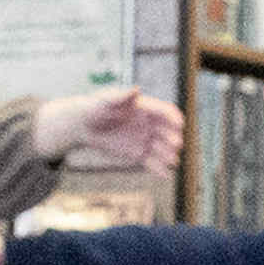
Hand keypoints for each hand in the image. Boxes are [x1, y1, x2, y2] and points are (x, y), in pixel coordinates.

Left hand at [34, 85, 182, 171]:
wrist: (84, 126)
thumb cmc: (95, 108)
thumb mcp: (106, 100)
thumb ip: (122, 96)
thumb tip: (136, 89)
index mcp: (146, 108)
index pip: (166, 112)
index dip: (174, 118)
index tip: (179, 125)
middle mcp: (149, 125)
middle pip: (168, 132)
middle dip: (174, 138)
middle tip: (175, 145)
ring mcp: (145, 140)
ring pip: (163, 149)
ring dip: (169, 155)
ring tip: (173, 161)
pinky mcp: (138, 154)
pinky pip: (152, 163)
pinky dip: (160, 169)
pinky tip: (165, 175)